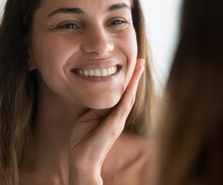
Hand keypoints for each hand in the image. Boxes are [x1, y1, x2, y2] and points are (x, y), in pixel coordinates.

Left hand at [68, 59, 144, 184]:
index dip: (126, 79)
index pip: (121, 93)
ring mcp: (119, 120)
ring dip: (135, 81)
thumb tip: (97, 93)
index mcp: (112, 114)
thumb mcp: (87, 117)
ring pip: (129, 96)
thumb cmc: (82, 141)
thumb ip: (95, 107)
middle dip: (135, 76)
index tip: (131, 65)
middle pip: (129, 92)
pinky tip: (132, 83)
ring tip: (139, 66)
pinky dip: (129, 93)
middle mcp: (119, 116)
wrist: (82, 161)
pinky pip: (124, 105)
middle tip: (140, 60)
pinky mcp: (115, 124)